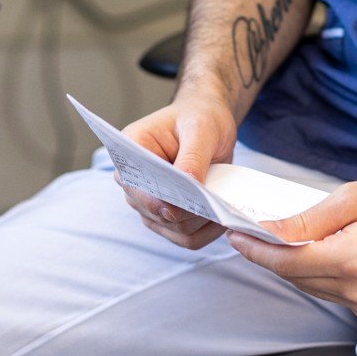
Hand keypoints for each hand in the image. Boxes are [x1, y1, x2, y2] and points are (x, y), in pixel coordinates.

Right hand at [120, 92, 239, 248]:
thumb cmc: (200, 118)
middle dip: (189, 212)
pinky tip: (224, 218)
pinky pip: (187, 238)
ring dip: (201, 223)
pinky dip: (207, 233)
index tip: (187, 200)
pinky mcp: (169, 217)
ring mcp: (150, 203)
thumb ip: (192, 158)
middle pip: (156, 213)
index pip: (136, 184)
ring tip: (225, 207)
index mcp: (131, 150)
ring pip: (174, 230)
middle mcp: (135, 181)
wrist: (209, 123)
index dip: (158, 199)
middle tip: (218, 204)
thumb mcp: (201, 129)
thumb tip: (188, 190)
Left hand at [228, 174, 356, 319]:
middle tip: (250, 231)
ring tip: (280, 239)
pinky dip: (319, 274)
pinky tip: (316, 252)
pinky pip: (334, 294)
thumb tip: (273, 229)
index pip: (289, 263)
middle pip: (297, 278)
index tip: (236, 235)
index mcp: (355, 261)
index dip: (257, 250)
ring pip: (314, 288)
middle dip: (272, 256)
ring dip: (295, 266)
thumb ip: (312, 218)